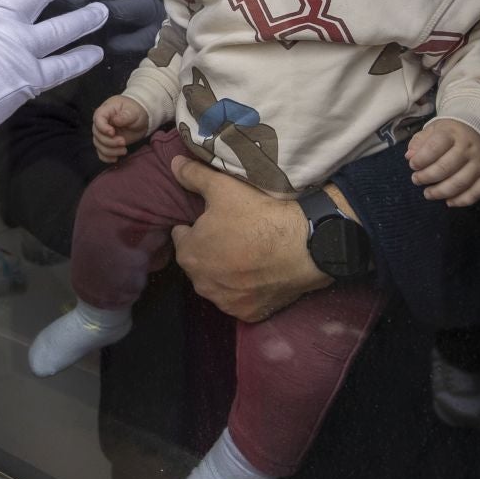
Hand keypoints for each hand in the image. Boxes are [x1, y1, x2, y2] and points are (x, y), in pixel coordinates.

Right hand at [93, 96, 149, 163]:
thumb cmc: (135, 111)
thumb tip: (115, 120)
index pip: (98, 119)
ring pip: (99, 145)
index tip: (113, 133)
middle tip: (123, 142)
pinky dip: (106, 158)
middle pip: (97, 135)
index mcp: (105, 112)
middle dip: (110, 142)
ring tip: (124, 151)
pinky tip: (116, 159)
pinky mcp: (107, 144)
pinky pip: (101, 153)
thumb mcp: (133, 112)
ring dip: (110, 151)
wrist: (139, 119)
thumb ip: (125, 116)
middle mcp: (101, 123)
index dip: (103, 128)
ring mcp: (103, 134)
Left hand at [169, 157, 332, 322]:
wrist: (306, 246)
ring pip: (217, 283)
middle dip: (209, 250)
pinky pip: (240, 300)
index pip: (182, 237)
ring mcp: (225, 302)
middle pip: (199, 262)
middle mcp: (201, 283)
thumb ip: (194, 176)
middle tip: (234, 235)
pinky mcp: (248, 313)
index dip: (197, 226)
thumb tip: (174, 165)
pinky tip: (259, 274)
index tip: (215, 220)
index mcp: (189, 254)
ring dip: (225, 272)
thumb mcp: (223, 187)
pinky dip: (246, 290)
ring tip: (247, 254)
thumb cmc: (259, 215)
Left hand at [406, 118, 479, 206]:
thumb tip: (410, 156)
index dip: (421, 159)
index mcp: (452, 134)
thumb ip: (419, 142)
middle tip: (416, 180)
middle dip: (427, 177)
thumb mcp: (434, 130)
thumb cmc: (451, 134)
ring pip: (460, 183)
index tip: (412, 165)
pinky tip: (449, 201)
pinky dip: (462, 201)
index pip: (435, 147)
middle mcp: (469, 148)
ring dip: (440, 192)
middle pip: (446, 167)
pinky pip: (477, 193)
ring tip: (428, 193)